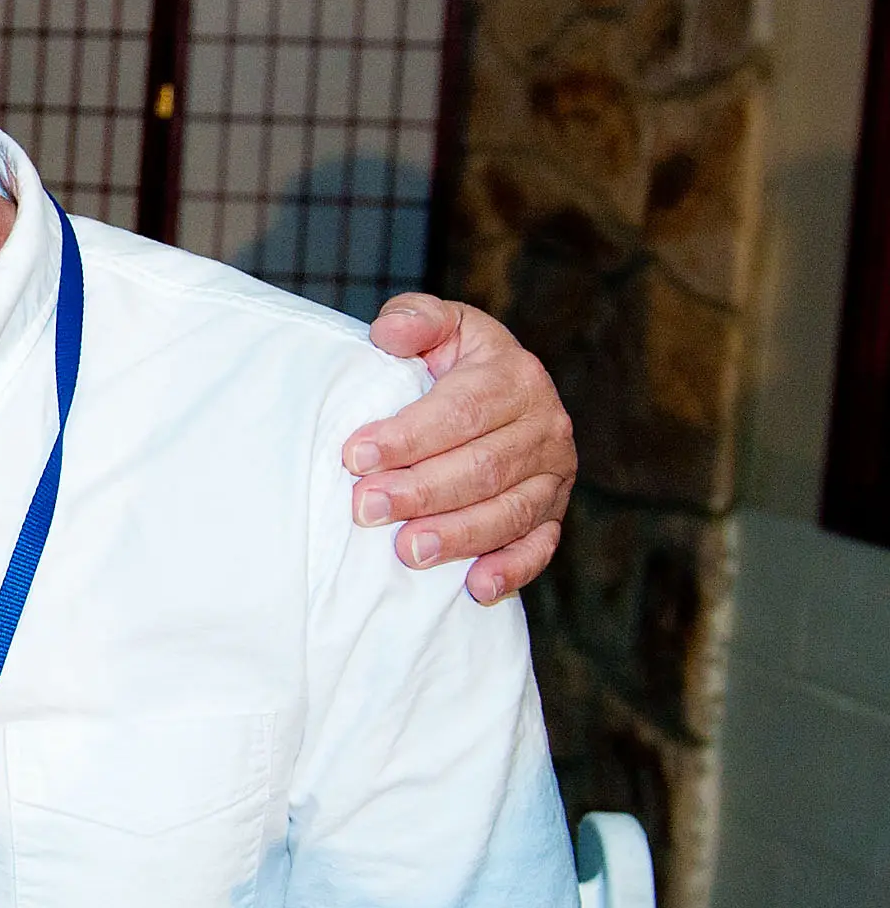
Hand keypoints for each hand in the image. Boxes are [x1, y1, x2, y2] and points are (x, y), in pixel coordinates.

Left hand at [353, 296, 575, 604]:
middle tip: (366, 509)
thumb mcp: (437, 325)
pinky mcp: (553, 514)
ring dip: (458, 535)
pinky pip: (539, 547)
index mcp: (514, 376)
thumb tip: (389, 335)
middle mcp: (544, 426)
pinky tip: (477, 588)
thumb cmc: (450, 360)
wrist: (496, 391)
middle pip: (482, 467)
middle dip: (420, 491)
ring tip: (408, 551)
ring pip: (509, 511)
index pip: (461, 410)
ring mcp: (554, 475)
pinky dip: (511, 569)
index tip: (354, 456)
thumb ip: (414, 320)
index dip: (407, 436)